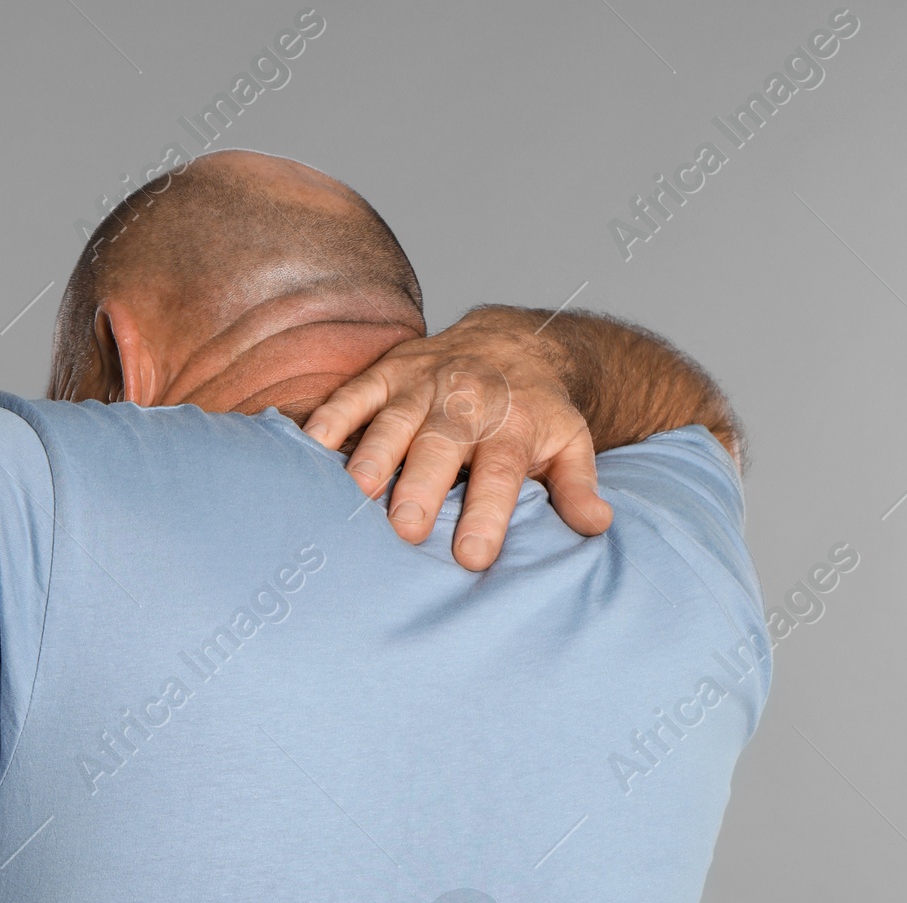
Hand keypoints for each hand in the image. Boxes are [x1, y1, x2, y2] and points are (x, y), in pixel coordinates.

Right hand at [302, 308, 612, 571]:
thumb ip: (577, 486)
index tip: (472, 557)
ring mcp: (424, 384)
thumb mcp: (570, 443)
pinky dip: (332, 416)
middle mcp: (467, 402)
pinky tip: (310, 445)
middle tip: (406, 529)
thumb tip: (597, 526)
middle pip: (442, 445)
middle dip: (422, 484)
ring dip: (373, 451)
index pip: (501, 473)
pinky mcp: (389, 371)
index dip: (487, 514)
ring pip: (395, 417)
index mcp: (514, 427)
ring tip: (356, 490)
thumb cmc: (536, 412)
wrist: (514, 341)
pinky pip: (355, 391)